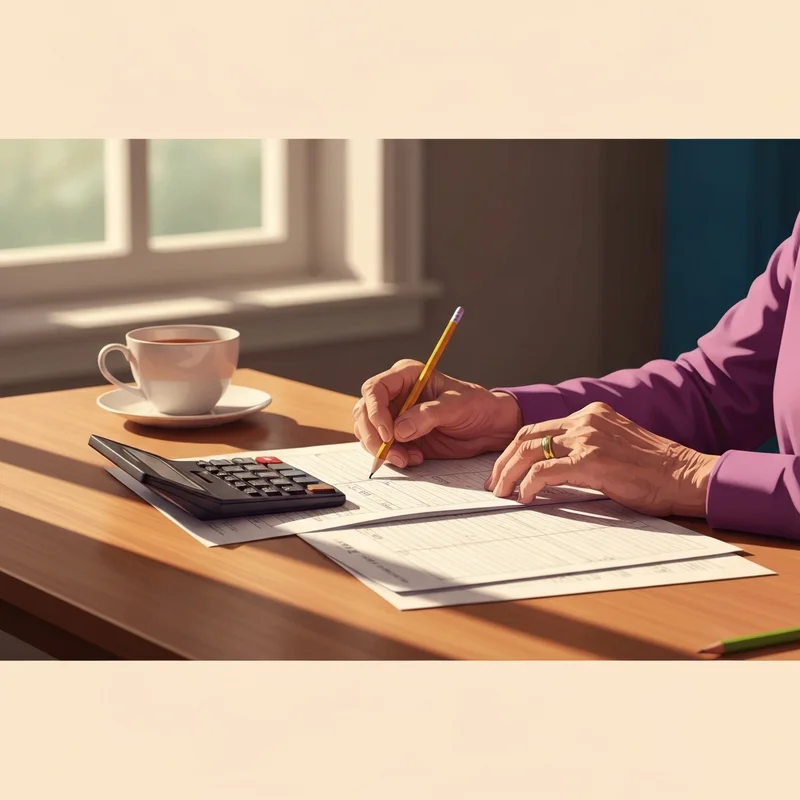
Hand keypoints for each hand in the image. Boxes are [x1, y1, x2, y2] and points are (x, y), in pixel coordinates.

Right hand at [353, 359, 522, 466]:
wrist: (489, 427)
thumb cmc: (477, 406)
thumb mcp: (457, 406)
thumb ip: (429, 415)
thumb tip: (400, 430)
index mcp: (406, 376)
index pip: (375, 389)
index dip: (376, 412)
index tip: (389, 433)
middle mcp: (395, 395)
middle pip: (364, 412)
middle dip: (374, 436)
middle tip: (394, 453)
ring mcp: (395, 416)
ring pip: (368, 432)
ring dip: (383, 450)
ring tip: (408, 458)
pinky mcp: (400, 437)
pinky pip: (382, 448)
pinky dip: (393, 457)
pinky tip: (415, 458)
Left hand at [485, 402, 719, 517]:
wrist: (685, 475)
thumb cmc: (654, 470)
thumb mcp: (615, 447)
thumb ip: (585, 449)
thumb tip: (552, 469)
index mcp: (590, 414)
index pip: (538, 428)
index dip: (515, 450)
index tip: (504, 469)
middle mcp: (585, 420)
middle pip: (527, 436)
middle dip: (503, 461)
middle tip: (494, 484)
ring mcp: (588, 438)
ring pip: (530, 451)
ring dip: (509, 474)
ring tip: (501, 493)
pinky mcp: (591, 460)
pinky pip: (545, 471)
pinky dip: (529, 484)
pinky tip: (525, 497)